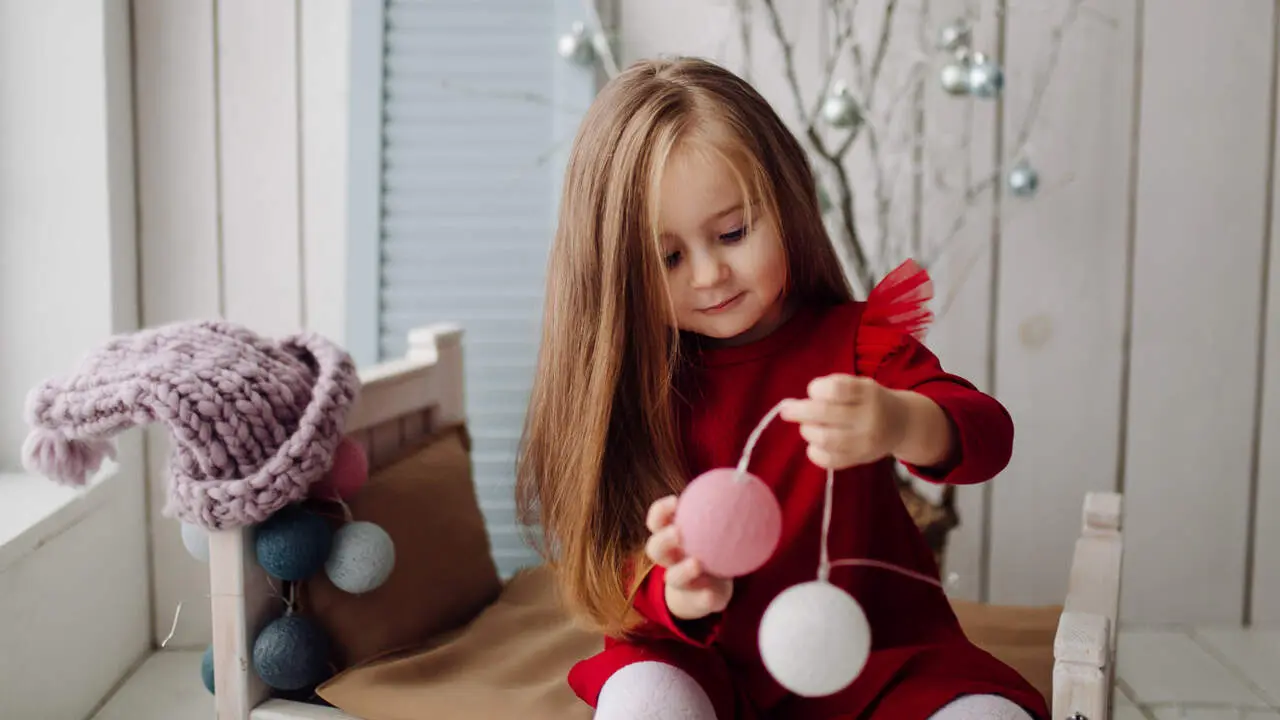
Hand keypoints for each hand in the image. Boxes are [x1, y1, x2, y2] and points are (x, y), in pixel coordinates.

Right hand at [644, 495, 733, 620]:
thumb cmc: (710, 550)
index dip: (661, 511)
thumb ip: (722, 512)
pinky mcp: (694, 602)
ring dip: (682, 570)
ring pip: (672, 577)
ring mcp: (679, 583)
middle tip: (678, 532)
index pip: (656, 521)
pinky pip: (698, 600)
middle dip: (663, 539)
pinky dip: (704, 597)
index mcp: (671, 538)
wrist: (707, 591)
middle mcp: (669, 560)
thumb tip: (745, 481)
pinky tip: (711, 592)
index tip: (675, 501)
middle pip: (655, 549)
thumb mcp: (712, 531)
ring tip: (696, 563)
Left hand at [778, 374, 909, 469]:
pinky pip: (829, 461)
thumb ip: (830, 389)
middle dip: (798, 411)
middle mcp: (869, 418)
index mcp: (868, 393)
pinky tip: (814, 444)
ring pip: (825, 439)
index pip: (836, 389)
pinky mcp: (860, 459)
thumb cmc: (869, 400)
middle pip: (825, 414)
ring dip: (807, 431)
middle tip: (787, 410)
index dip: (817, 389)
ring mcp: (865, 442)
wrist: (902, 424)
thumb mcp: (859, 385)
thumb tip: (791, 405)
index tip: (813, 391)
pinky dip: (814, 452)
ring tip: (808, 426)